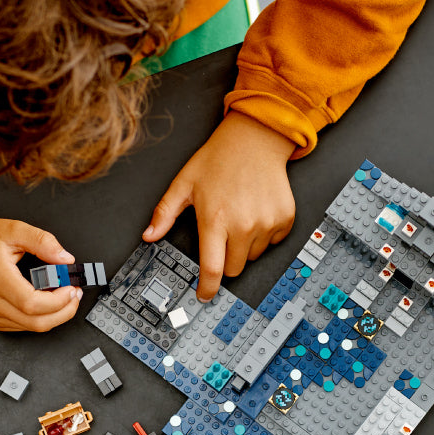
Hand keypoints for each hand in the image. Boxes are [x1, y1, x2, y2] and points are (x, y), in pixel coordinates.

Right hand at [0, 212, 81, 330]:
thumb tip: (65, 258)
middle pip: (36, 322)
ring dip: (56, 315)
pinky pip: (23, 326)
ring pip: (32, 328)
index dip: (59, 300)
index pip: (32, 304)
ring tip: (65, 296)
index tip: (71, 287)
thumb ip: (42, 241)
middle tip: (75, 294)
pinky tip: (48, 302)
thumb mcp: (12, 229)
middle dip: (64, 311)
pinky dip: (41, 317)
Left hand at [143, 112, 295, 300]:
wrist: (255, 140)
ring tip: (240, 217)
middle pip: (234, 269)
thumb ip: (164, 213)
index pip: (212, 269)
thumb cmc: (219, 159)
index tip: (204, 295)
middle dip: (226, 259)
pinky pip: (273, 242)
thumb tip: (149, 235)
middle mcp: (243, 225)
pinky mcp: (284, 219)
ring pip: (254, 256)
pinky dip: (264, 234)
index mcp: (215, 220)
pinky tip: (256, 212)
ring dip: (245, 246)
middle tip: (222, 234)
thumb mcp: (184, 184)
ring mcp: (267, 223)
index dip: (207, 288)